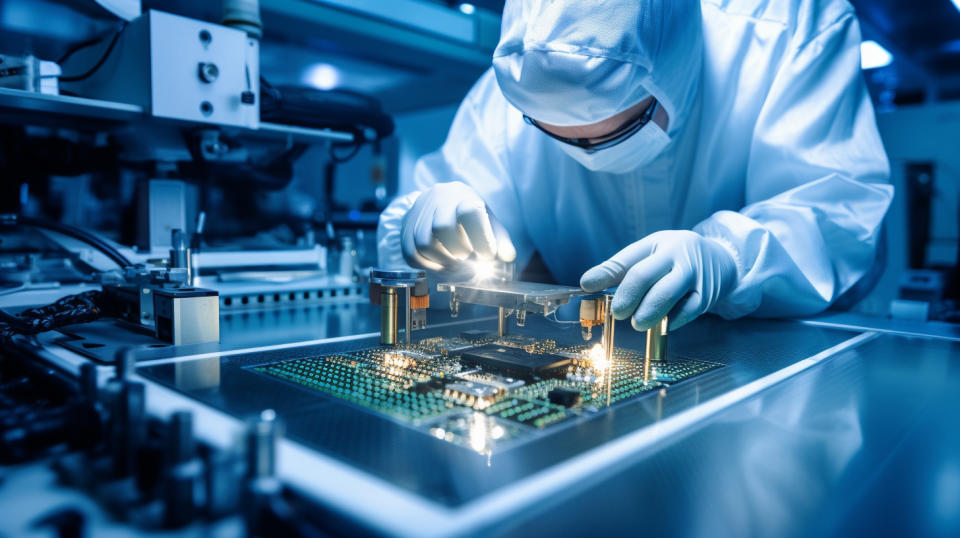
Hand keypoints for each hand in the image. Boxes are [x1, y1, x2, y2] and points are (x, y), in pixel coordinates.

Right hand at [401, 182, 516, 270]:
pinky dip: (429, 265)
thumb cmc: (468, 217)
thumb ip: (500, 240)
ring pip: (424, 242)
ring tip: (456, 264)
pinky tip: (442, 264)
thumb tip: (508, 256)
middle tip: (469, 259)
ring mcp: (418, 214)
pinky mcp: (405, 231)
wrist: (437, 204)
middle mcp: (437, 199)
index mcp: (462, 195)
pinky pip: (412, 254)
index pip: (469, 211)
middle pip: (442, 227)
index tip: (488, 255)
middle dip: (459, 250)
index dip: (480, 238)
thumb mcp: (488, 222)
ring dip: (443, 261)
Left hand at [580, 230, 737, 330]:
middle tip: (618, 313)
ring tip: (638, 323)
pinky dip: (673, 319)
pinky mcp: (708, 295)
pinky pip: (688, 310)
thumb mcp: (650, 254)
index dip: (605, 273)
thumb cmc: (676, 258)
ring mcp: (694, 274)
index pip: (628, 259)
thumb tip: (588, 284)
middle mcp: (677, 256)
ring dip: (649, 311)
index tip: (587, 286)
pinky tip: (664, 324)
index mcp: (658, 244)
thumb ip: (620, 268)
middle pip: (645, 275)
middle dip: (628, 296)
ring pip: (667, 293)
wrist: (722, 259)